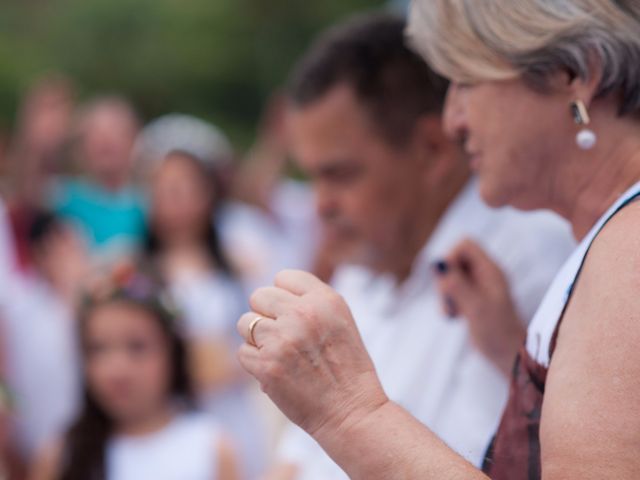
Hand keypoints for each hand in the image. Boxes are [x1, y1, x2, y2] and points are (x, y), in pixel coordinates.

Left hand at [237, 270, 387, 438]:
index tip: (293, 314)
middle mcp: (303, 314)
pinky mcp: (267, 365)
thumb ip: (309, 302)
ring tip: (280, 354)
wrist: (351, 412)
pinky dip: (254, 363)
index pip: (283, 277)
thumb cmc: (346, 368)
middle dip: (266, 315)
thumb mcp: (340, 321)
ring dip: (257, 339)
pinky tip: (276, 371)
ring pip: (245, 322)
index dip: (284, 296)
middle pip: (259, 295)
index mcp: (325, 299)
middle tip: (283, 336)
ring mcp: (283, 338)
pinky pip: (243, 352)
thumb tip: (269, 296)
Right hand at [433, 238, 524, 375]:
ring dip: (445, 292)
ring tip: (452, 312)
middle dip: (445, 278)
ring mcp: (478, 286)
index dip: (450, 256)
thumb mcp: (476, 308)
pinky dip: (448, 301)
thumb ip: (457, 285)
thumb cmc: (498, 332)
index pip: (465, 245)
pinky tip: (454, 317)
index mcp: (490, 271)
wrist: (508, 355)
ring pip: (450, 276)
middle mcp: (484, 274)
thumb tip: (438, 264)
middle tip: (449, 300)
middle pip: (455, 260)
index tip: (446, 279)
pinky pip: (452, 290)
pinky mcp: (471, 299)